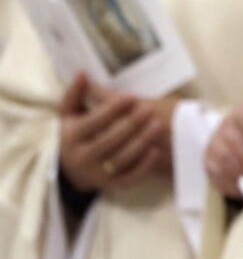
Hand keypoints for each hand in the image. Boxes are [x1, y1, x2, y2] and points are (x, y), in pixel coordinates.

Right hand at [59, 73, 165, 192]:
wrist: (69, 169)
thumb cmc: (74, 133)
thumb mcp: (69, 114)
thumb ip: (75, 93)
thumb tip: (81, 72)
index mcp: (71, 137)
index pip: (94, 122)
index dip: (113, 109)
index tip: (131, 97)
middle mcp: (81, 158)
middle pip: (110, 140)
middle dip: (131, 123)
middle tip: (150, 109)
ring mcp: (96, 174)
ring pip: (121, 158)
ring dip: (141, 141)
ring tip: (157, 125)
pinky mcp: (111, 185)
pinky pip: (130, 177)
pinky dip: (143, 165)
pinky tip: (156, 150)